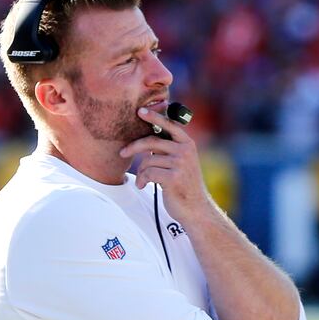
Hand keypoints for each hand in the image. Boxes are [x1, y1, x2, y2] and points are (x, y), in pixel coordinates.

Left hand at [119, 108, 210, 223]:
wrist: (195, 208)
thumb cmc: (184, 185)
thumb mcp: (181, 163)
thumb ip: (169, 150)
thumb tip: (146, 143)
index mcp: (188, 144)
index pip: (170, 125)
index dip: (154, 116)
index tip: (140, 111)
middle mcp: (185, 151)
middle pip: (152, 141)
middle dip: (134, 146)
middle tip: (122, 152)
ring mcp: (180, 164)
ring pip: (148, 160)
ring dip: (141, 172)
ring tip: (143, 180)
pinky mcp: (173, 177)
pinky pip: (148, 173)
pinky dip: (142, 180)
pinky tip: (143, 186)